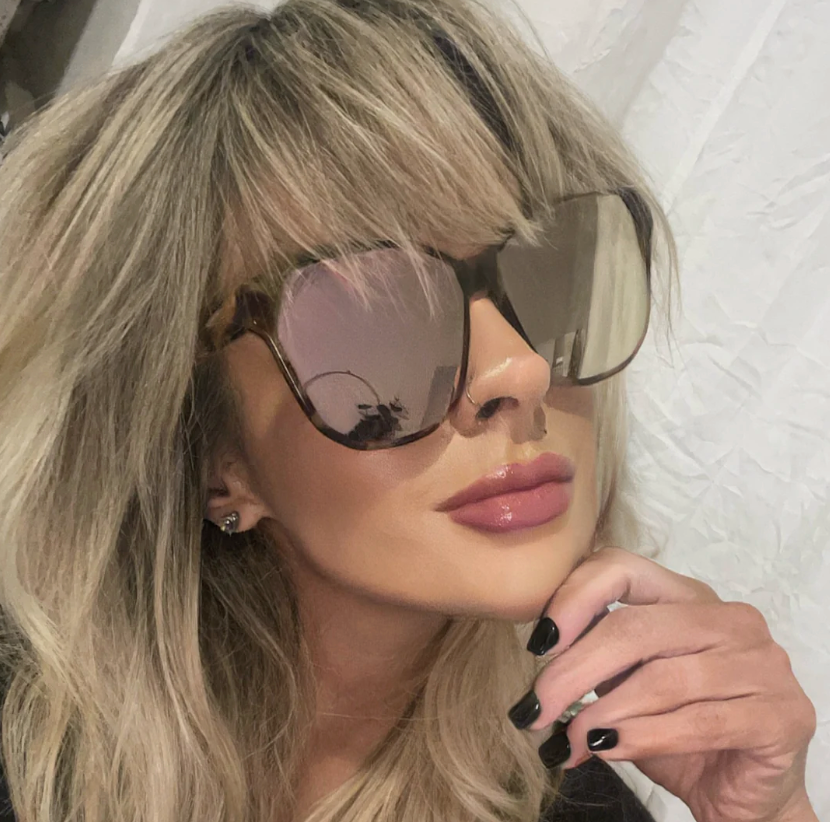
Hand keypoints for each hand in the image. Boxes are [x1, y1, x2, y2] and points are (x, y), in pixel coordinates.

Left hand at [508, 547, 817, 821]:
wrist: (740, 795)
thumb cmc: (678, 731)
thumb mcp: (625, 683)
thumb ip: (594, 658)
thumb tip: (539, 657)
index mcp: (688, 596)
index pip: (622, 568)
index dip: (574, 598)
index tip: (539, 643)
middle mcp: (731, 618)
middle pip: (635, 627)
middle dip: (575, 670)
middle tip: (536, 707)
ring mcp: (764, 662)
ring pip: (663, 678)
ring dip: (605, 713)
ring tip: (572, 739)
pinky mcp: (784, 714)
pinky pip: (699, 721)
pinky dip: (644, 737)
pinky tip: (608, 748)